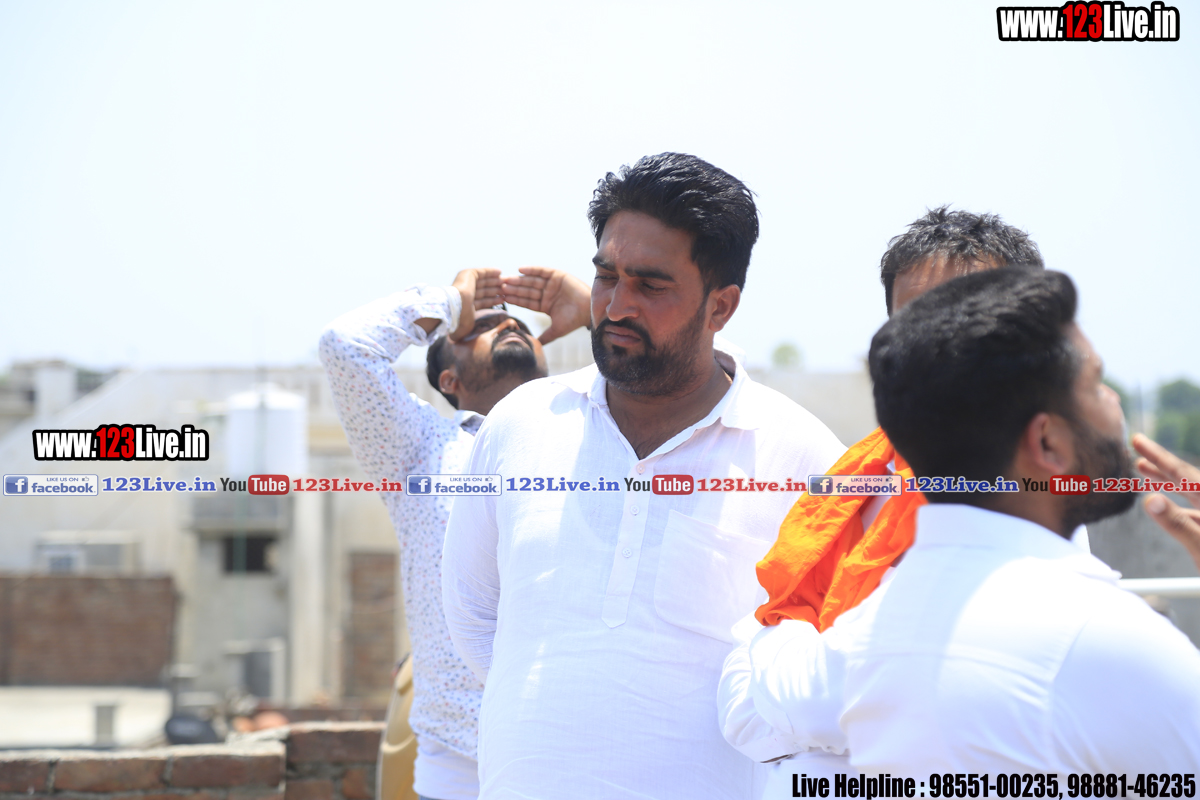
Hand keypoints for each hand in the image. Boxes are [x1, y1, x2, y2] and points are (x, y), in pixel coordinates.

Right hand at [448, 268, 502, 341]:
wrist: (453, 308)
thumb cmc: (459, 319)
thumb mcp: (464, 327)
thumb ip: (462, 332)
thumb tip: (454, 341)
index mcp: (466, 304)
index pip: (483, 301)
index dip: (493, 301)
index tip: (503, 300)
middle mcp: (466, 293)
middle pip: (485, 291)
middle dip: (497, 290)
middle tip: (509, 290)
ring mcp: (466, 282)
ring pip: (485, 281)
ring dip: (496, 282)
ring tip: (507, 282)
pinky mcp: (468, 274)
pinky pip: (482, 272)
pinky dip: (491, 272)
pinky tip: (499, 272)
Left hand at [500, 267, 590, 344]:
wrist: (589, 311)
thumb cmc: (574, 321)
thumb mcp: (556, 331)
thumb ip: (544, 337)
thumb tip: (534, 347)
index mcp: (545, 305)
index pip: (526, 301)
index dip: (515, 299)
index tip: (502, 298)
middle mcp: (547, 293)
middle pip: (527, 290)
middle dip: (514, 288)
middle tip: (499, 286)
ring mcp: (552, 284)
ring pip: (532, 281)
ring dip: (519, 279)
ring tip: (506, 279)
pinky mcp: (558, 275)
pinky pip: (542, 271)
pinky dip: (532, 269)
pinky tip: (520, 269)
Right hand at [1132, 432, 1199, 569]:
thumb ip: (1177, 523)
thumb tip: (1150, 499)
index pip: (1184, 473)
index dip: (1159, 456)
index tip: (1138, 440)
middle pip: (1189, 480)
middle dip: (1161, 465)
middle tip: (1139, 450)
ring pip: (1192, 495)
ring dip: (1168, 484)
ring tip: (1146, 472)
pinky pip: (1196, 512)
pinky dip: (1179, 506)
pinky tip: (1168, 508)